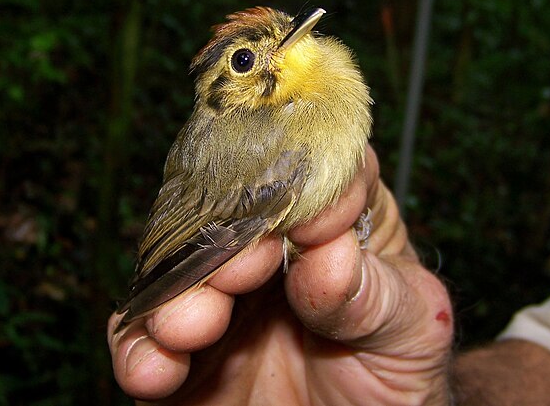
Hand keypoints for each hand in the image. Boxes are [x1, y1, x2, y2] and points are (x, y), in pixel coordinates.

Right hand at [107, 145, 453, 404]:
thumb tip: (326, 248)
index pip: (321, 169)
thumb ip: (375, 289)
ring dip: (177, 290)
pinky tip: (157, 367)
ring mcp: (221, 295)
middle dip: (229, 234)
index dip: (308, 178)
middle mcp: (271, 247)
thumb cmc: (396, 379)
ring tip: (192, 325)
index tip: (307, 215)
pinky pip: (140, 338)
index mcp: (337, 223)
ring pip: (177, 265)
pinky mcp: (180, 352)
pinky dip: (138, 348)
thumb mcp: (411, 330)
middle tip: (243, 267)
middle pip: (232, 208)